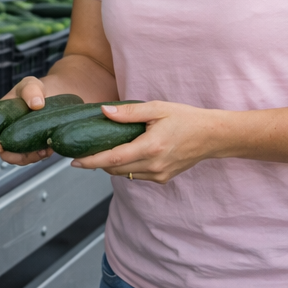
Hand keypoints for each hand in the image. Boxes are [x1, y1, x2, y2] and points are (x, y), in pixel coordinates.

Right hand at [0, 76, 54, 166]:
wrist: (54, 94)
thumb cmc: (35, 90)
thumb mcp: (30, 84)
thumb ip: (30, 90)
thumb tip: (37, 104)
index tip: (0, 146)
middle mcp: (6, 135)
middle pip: (3, 155)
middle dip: (16, 156)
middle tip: (30, 152)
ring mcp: (20, 143)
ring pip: (20, 159)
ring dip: (31, 157)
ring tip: (44, 149)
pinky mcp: (34, 148)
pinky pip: (34, 157)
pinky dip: (41, 155)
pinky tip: (50, 147)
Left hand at [68, 99, 225, 183]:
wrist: (212, 136)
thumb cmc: (186, 118)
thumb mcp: (157, 109)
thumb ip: (129, 112)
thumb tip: (103, 111)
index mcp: (151, 147)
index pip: (112, 159)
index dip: (91, 162)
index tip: (74, 162)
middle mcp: (154, 165)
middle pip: (115, 170)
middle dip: (97, 163)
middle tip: (84, 152)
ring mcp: (159, 174)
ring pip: (125, 174)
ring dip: (111, 166)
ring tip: (103, 151)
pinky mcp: (163, 178)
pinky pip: (138, 175)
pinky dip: (127, 167)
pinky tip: (126, 154)